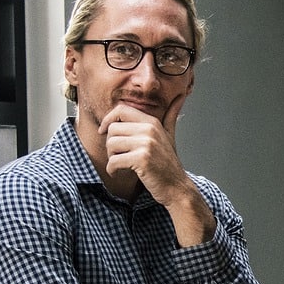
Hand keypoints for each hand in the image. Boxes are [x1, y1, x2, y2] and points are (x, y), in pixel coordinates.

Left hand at [99, 100, 210, 238]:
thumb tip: (180, 96)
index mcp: (152, 122)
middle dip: (110, 145)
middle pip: (112, 129)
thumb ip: (171, 115)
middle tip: (119, 156)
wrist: (176, 187)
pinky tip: (120, 173)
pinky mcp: (142, 159)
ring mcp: (147, 144)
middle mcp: (150, 130)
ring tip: (121, 165)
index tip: (103, 131)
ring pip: (111, 144)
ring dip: (111, 158)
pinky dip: (112, 170)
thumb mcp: (170, 135)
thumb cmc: (168, 163)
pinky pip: (114, 161)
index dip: (108, 120)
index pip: (121, 110)